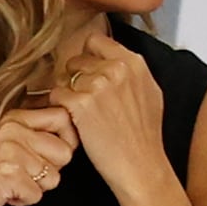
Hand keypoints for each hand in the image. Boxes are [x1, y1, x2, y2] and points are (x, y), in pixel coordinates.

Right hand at [0, 103, 79, 205]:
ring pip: (54, 176)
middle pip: (65, 151)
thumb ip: (40, 130)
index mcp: (15, 118)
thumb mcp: (14, 141)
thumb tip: (77, 124)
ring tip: (16, 180)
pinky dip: (26, 199)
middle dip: (51, 169)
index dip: (67, 138)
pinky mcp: (7, 176)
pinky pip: (38, 194)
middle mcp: (11, 131)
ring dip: (38, 186)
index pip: (63, 117)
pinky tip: (9, 192)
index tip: (51, 151)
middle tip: (26, 171)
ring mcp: (8, 153)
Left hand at [50, 27, 178, 205]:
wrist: (139, 164)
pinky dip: (60, 109)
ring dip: (67, 94)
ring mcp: (97, 85)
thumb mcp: (150, 93)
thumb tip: (112, 60)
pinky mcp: (80, 103)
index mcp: (134, 63)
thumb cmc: (145, 136)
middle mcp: (116, 68)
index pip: (96, 41)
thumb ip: (131, 73)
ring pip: (64, 78)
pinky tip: (75, 122)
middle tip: (84, 99)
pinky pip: (56, 96)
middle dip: (75, 78)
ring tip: (81, 114)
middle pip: (76, 60)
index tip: (88, 71)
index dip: (89, 57)